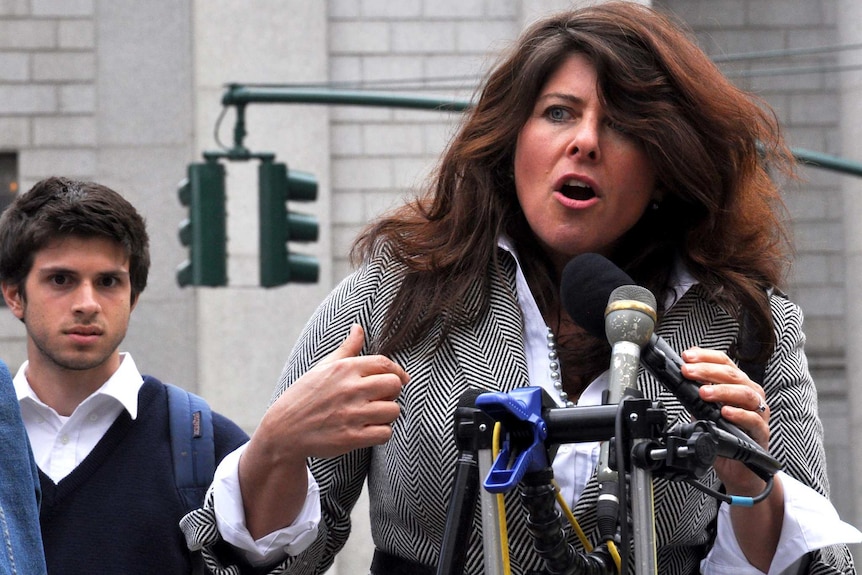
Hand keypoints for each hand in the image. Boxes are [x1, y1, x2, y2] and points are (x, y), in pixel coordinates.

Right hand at [237, 324, 409, 537]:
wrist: (284, 429)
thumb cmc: (306, 395)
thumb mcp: (323, 367)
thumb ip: (346, 348)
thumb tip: (358, 327)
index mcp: (344, 368)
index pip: (385, 364)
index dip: (397, 372)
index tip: (400, 379)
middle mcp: (350, 389)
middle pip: (394, 385)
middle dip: (392, 392)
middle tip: (381, 398)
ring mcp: (351, 414)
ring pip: (393, 410)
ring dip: (387, 414)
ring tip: (373, 415)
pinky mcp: (351, 437)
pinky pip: (385, 433)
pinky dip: (381, 433)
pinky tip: (369, 430)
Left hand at [679, 346, 769, 494]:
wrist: (737, 467)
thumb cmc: (723, 435)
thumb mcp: (704, 410)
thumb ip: (694, 395)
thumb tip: (678, 380)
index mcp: (737, 385)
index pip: (724, 362)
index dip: (705, 357)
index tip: (687, 357)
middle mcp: (750, 395)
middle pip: (733, 375)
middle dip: (707, 371)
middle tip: (687, 372)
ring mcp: (758, 413)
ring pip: (746, 394)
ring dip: (722, 390)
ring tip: (703, 392)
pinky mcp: (761, 433)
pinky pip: (754, 420)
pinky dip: (739, 414)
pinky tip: (725, 412)